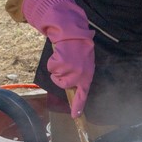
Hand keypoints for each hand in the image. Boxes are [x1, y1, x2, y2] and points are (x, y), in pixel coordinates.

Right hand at [22, 0, 94, 116]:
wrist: (68, 25)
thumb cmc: (72, 42)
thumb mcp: (79, 58)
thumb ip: (78, 72)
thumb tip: (74, 88)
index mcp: (88, 70)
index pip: (84, 91)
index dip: (79, 104)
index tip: (76, 116)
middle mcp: (84, 70)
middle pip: (66, 85)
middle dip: (60, 77)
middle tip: (62, 63)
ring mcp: (76, 66)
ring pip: (58, 78)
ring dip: (56, 68)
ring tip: (61, 56)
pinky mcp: (67, 60)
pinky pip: (54, 68)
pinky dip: (52, 61)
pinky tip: (58, 52)